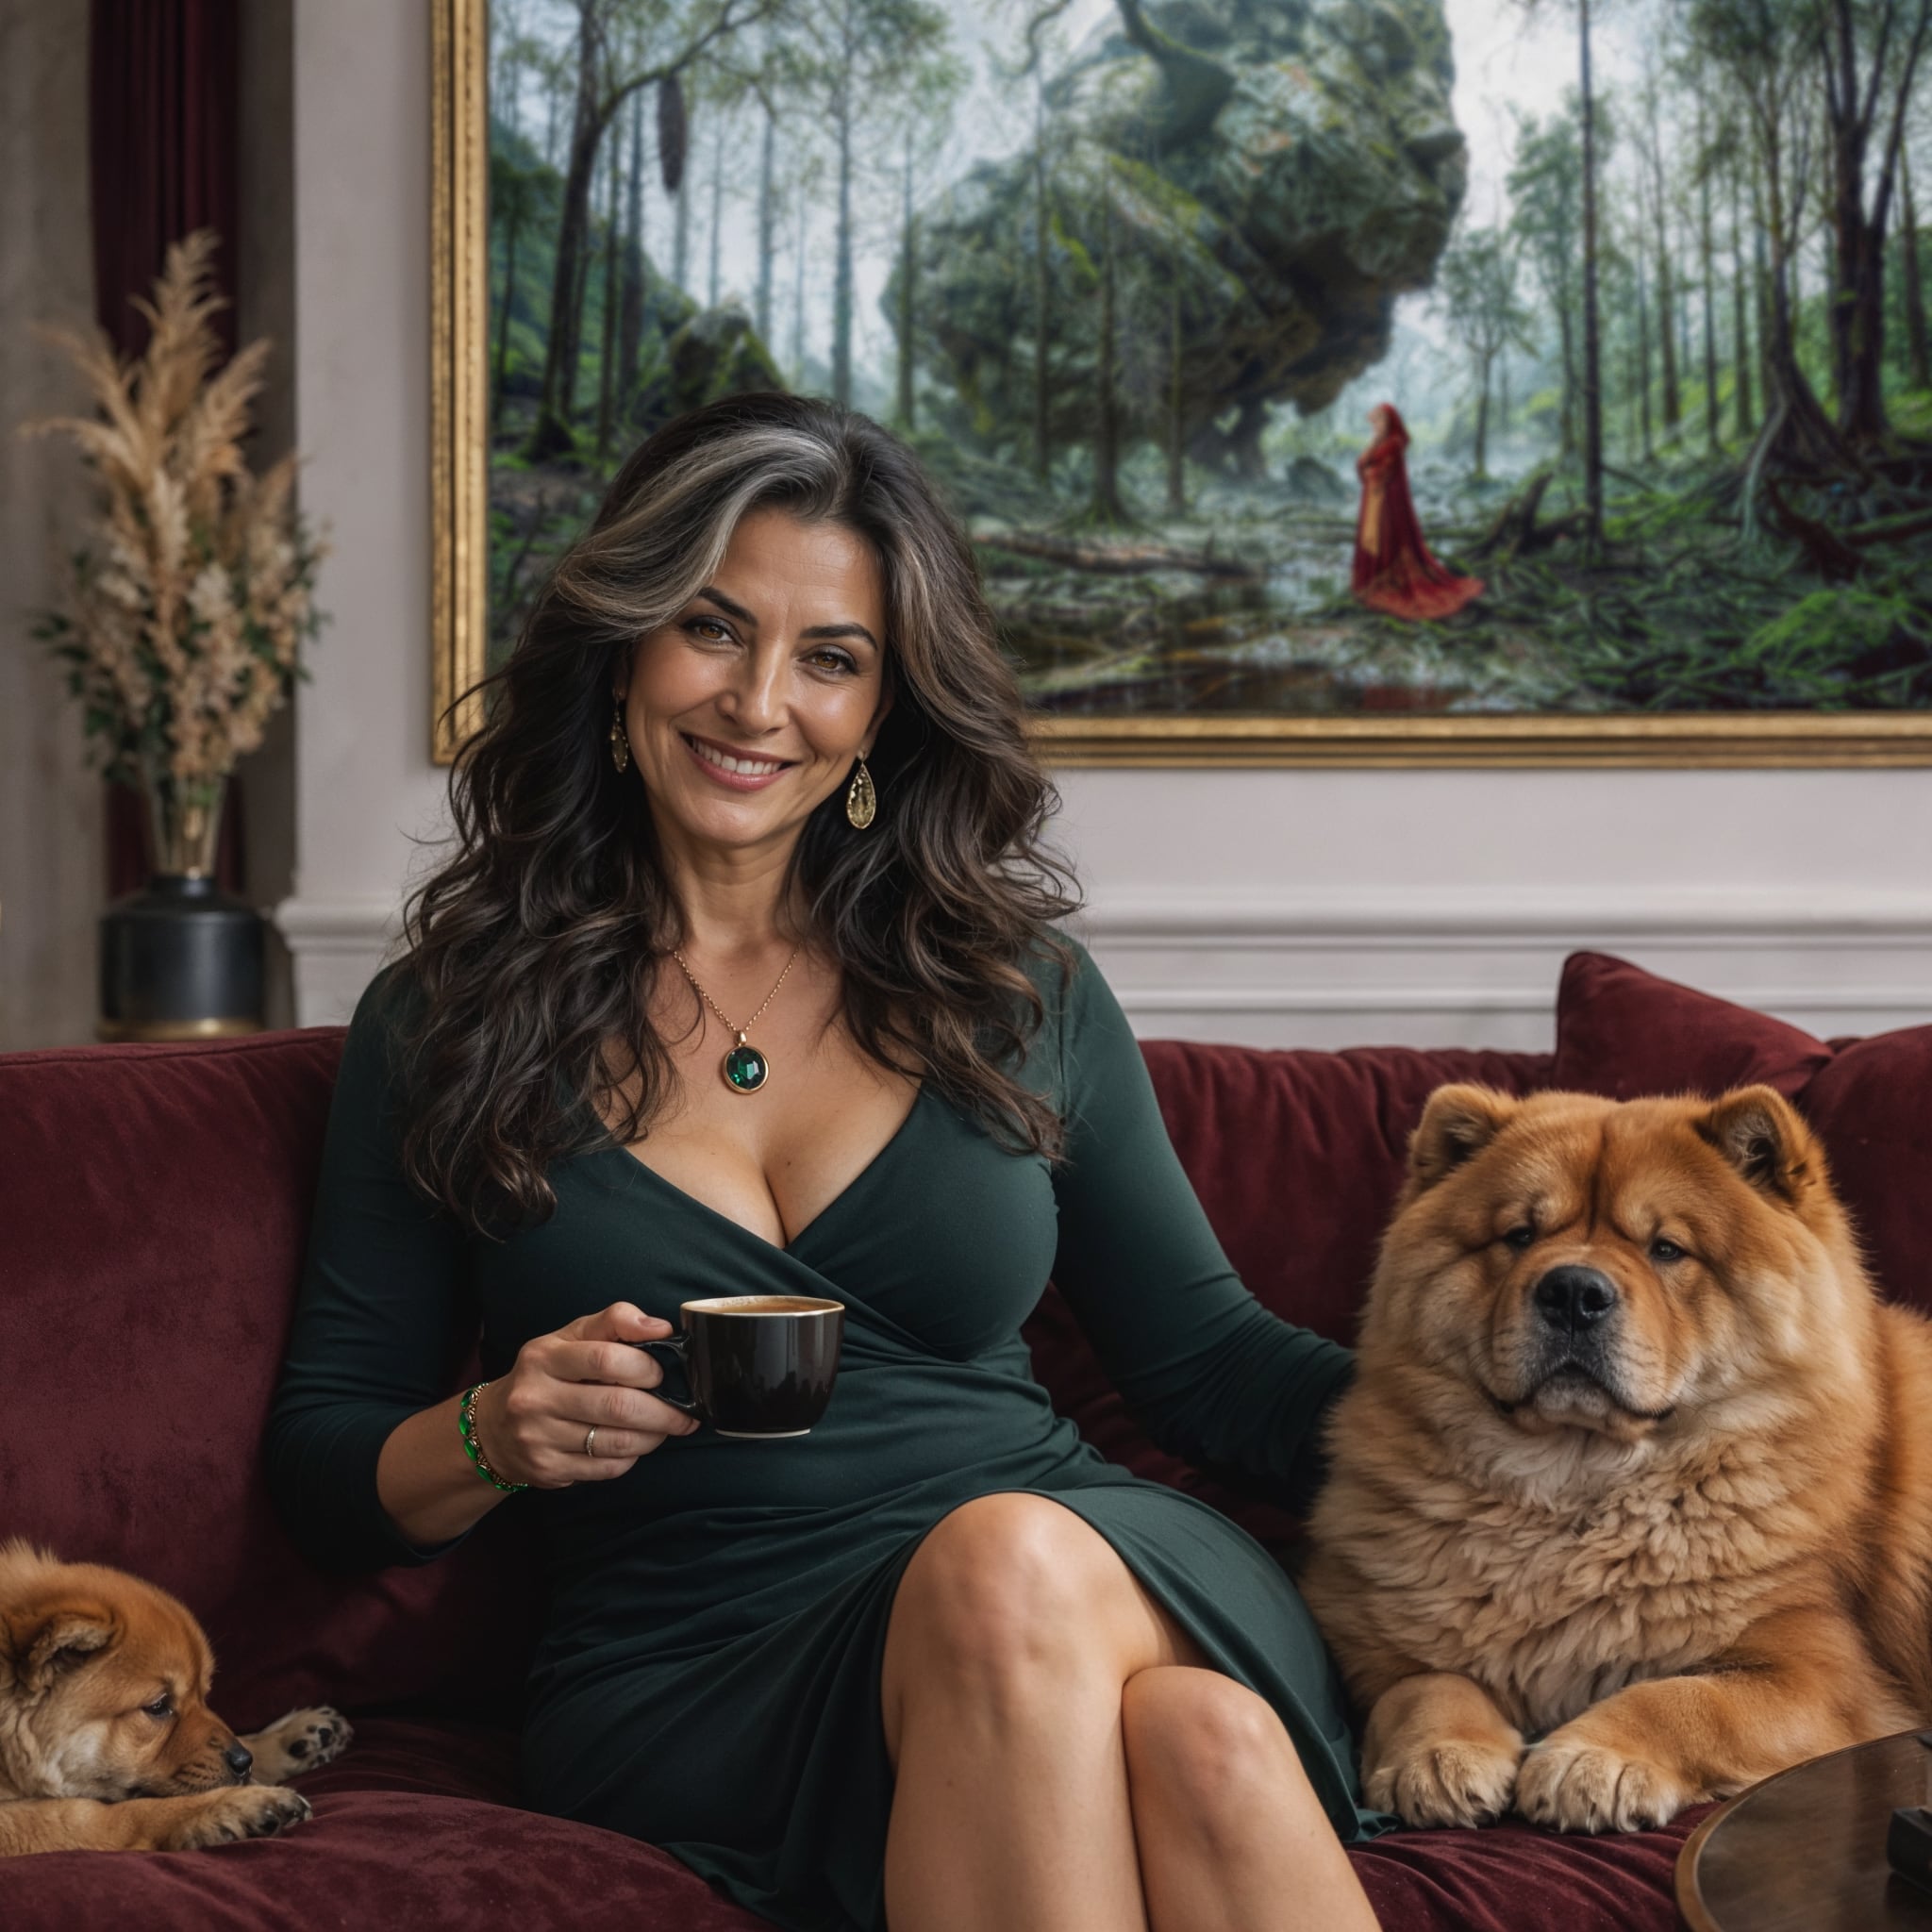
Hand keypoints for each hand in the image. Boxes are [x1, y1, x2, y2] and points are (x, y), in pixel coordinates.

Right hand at [473, 1302, 698, 1488]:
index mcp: (543, 1357)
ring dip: (653, 1436)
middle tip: (684, 1412)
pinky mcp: (548, 1470)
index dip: (645, 1367)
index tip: (663, 1373)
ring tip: (666, 1428)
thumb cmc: (546, 1375)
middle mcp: (536, 1398)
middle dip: (663, 1411)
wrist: (494, 1428)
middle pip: (617, 1405)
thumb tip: (661, 1328)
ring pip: (617, 1441)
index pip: (605, 1358)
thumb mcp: (570, 1337)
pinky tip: (635, 1445)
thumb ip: (614, 1323)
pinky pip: (606, 1468)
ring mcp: (539, 1438)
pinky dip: (631, 1457)